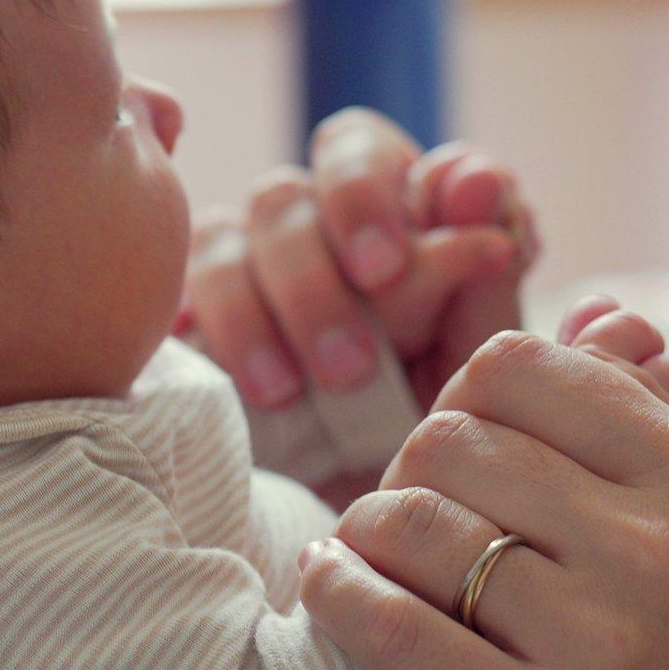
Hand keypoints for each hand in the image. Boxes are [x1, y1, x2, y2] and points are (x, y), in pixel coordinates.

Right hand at [182, 108, 535, 410]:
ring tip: (305, 390)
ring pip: (227, 240)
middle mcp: (306, 224)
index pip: (357, 151)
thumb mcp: (474, 361)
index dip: (367, 191)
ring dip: (271, 314)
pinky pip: (183, 300)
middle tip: (358, 338)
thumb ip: (485, 273)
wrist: (372, 518)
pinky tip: (252, 386)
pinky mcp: (194, 321)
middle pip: (286, 196)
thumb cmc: (434, 422)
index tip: (386, 267)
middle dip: (318, 267)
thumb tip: (479, 180)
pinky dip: (215, 337)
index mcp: (383, 211)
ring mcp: (241, 267)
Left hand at [298, 329, 668, 669]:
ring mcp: (603, 640)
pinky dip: (337, 599)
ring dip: (367, 534)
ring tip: (366, 555)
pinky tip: (331, 593)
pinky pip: (392, 629)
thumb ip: (656, 431)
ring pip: (412, 522)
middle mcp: (657, 544)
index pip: (519, 368)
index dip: (463, 400)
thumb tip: (592, 316)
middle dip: (410, 470)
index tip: (458, 449)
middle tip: (409, 513)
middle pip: (453, 439)